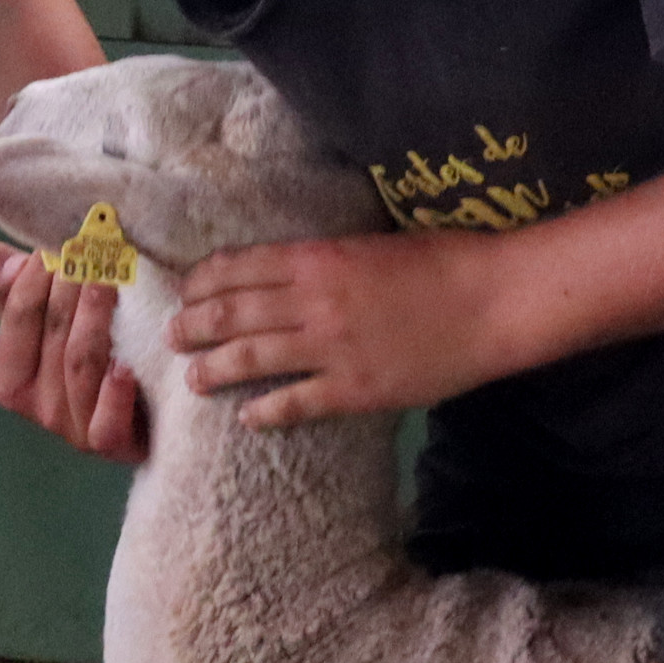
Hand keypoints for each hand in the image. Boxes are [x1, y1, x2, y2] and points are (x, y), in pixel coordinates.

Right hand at [0, 243, 146, 461]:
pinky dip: (114, 392)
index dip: (35, 277)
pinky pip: (106, 422)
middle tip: (95, 250)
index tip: (59, 244)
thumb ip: (14, 290)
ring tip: (112, 280)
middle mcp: (36, 406)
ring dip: (95, 318)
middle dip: (71, 287)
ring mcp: (72, 427)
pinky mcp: (110, 445)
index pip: (16, 317)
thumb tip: (3, 261)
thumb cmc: (93, 360)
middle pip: (52, 333)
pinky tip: (126, 364)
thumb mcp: (49, 322)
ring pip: (80, 364)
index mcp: (12, 378)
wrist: (144, 421)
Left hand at [169, 232, 533, 427]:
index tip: (186, 291)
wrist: (492, 301)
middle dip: (194, 326)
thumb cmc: (443, 261)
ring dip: (215, 368)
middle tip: (171, 337)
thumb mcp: (372, 245)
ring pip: (253, 358)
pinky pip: (296, 402)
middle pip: (233, 313)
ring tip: (194, 378)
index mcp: (318, 259)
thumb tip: (291, 274)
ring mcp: (332, 349)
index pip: (240, 268)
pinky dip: (265, 411)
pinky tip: (247, 418)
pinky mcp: (355, 390)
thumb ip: (326, 261)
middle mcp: (313, 302)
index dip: (205, 281)